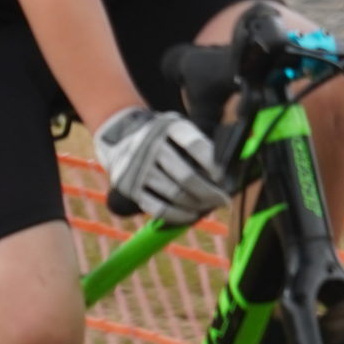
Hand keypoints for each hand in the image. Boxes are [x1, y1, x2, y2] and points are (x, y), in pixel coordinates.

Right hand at [94, 106, 228, 222]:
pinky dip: (179, 215)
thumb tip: (224, 179)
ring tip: (208, 207)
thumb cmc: (161, 137)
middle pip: (186, 176)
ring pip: (175, 194)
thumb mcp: (176, 128)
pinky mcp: (130, 188)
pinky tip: (191, 215)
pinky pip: (159, 208)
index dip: (212, 164)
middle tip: (223, 201)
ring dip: (197, 205)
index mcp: (168, 127)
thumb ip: (198, 146)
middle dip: (210, 193)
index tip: (222, 178)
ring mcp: (139, 168)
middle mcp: (151, 145)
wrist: (119, 136)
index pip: (195, 146)